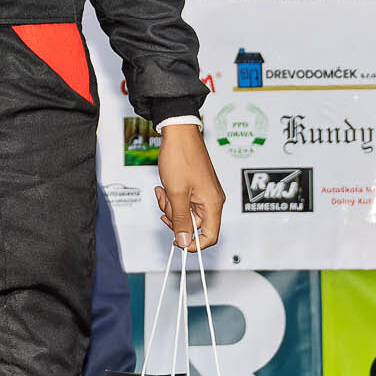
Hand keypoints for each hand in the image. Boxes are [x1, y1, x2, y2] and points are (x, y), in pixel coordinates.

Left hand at [153, 123, 225, 250]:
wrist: (178, 132)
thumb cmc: (180, 156)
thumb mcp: (176, 193)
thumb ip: (181, 219)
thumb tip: (183, 241)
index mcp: (213, 204)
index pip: (210, 236)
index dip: (193, 244)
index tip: (177, 241)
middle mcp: (212, 200)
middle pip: (195, 225)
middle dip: (176, 219)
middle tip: (165, 206)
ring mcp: (204, 193)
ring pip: (186, 213)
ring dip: (171, 207)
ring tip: (163, 192)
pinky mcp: (196, 187)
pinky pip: (184, 201)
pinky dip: (172, 198)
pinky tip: (164, 187)